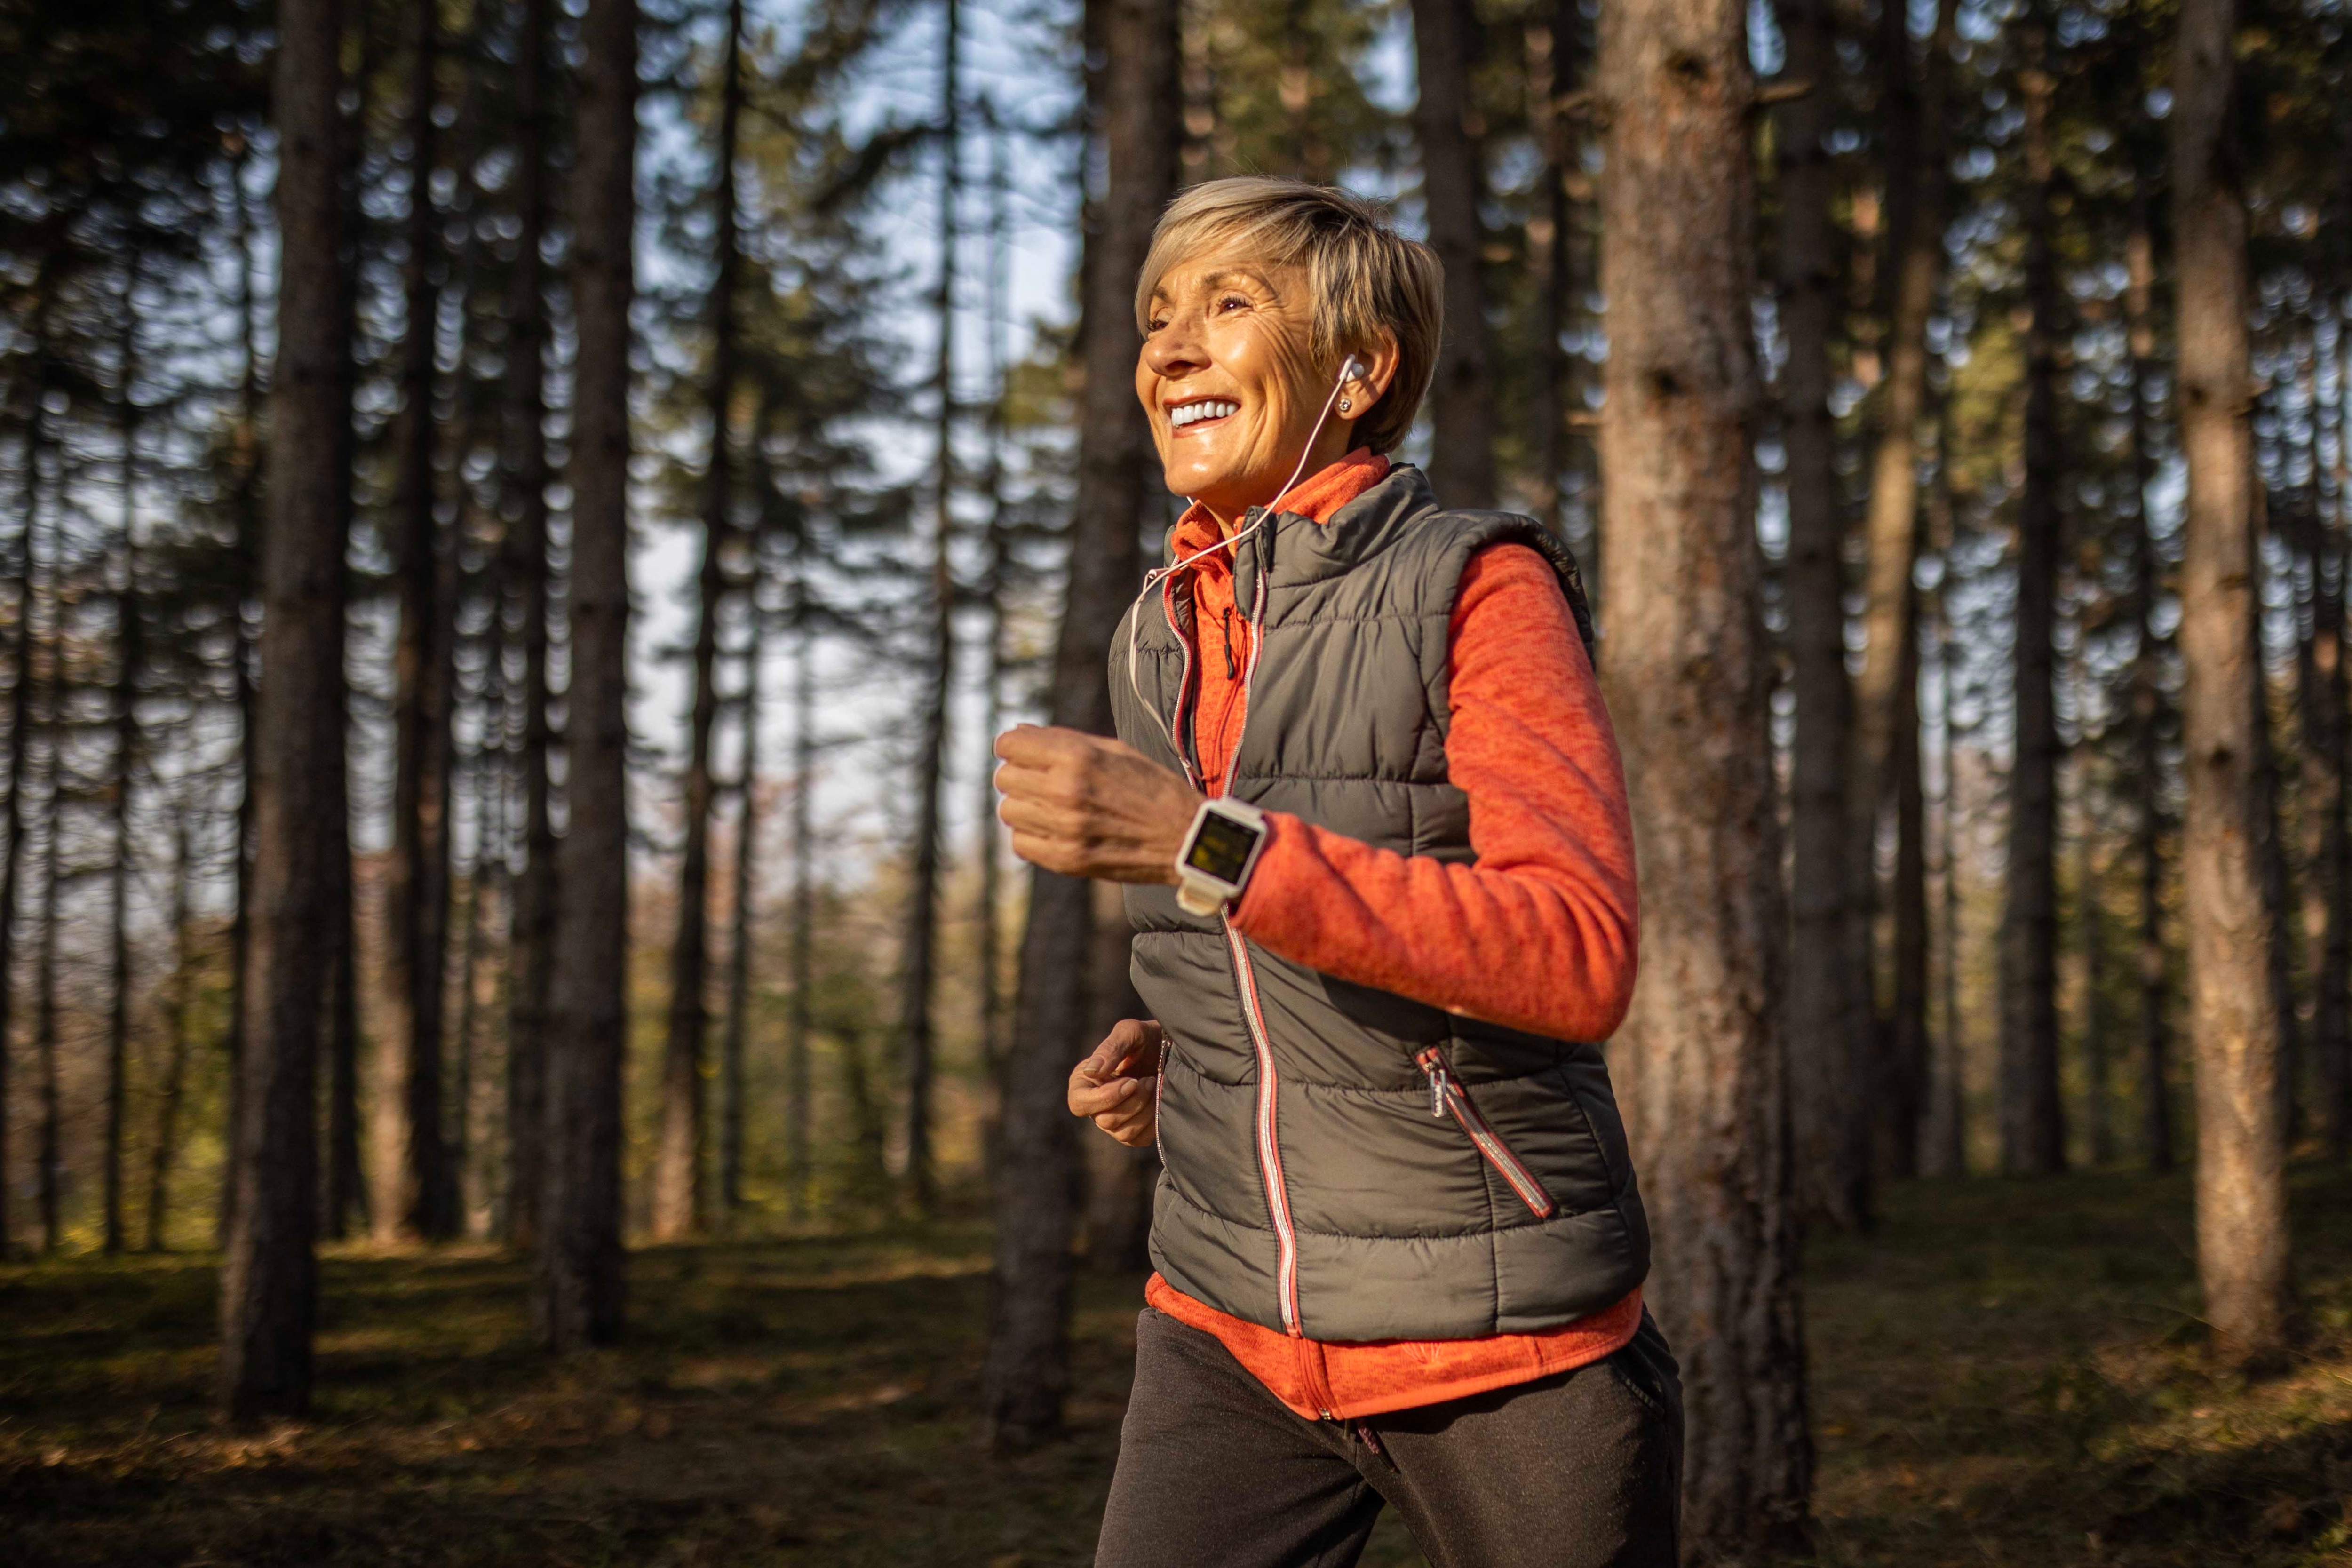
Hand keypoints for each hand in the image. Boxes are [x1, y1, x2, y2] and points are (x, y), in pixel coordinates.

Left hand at [994, 724, 1204, 883]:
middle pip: (1004, 777)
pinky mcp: (1067, 859)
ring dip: (1025, 806)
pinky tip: (1055, 829)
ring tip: (1051, 806)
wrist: (1185, 838)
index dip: (1014, 746)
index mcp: (1078, 757)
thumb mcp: (1114, 750)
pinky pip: (1020, 842)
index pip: (1009, 744)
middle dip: (1020, 775)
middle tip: (1043, 781)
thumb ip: (1063, 739)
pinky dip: (1032, 835)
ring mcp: (1064, 828)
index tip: (1025, 753)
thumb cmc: (1152, 788)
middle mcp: (1066, 791)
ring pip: (1008, 810)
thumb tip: (1017, 731)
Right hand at [1068, 1020, 1162, 1146]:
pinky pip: (1140, 1138)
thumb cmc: (1146, 1038)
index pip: (1079, 1104)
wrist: (1172, 1051)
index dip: (1105, 1097)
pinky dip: (1154, 1121)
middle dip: (1133, 1101)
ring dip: (1144, 1110)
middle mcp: (1095, 1105)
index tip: (1131, 1081)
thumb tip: (1092, 1071)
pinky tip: (1159, 1100)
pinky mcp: (1134, 1132)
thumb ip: (1110, 1048)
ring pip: (1123, 1132)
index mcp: (1084, 1082)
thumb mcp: (1129, 1033)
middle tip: (1149, 1079)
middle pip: (1105, 1120)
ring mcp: (1114, 1122)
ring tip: (1154, 1085)